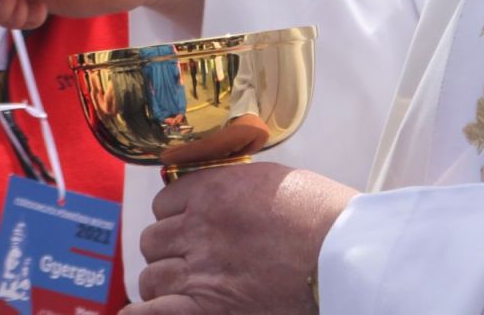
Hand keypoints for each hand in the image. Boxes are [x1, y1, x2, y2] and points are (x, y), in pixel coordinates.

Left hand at [133, 163, 355, 312]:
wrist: (344, 254)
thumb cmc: (323, 217)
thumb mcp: (274, 182)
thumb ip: (237, 189)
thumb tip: (221, 200)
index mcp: (214, 190)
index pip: (165, 202)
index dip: (174, 217)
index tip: (184, 226)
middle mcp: (199, 227)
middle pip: (154, 240)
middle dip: (167, 250)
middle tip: (188, 259)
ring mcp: (201, 270)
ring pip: (152, 276)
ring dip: (164, 282)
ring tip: (186, 288)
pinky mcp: (208, 306)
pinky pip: (152, 311)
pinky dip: (142, 313)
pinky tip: (139, 313)